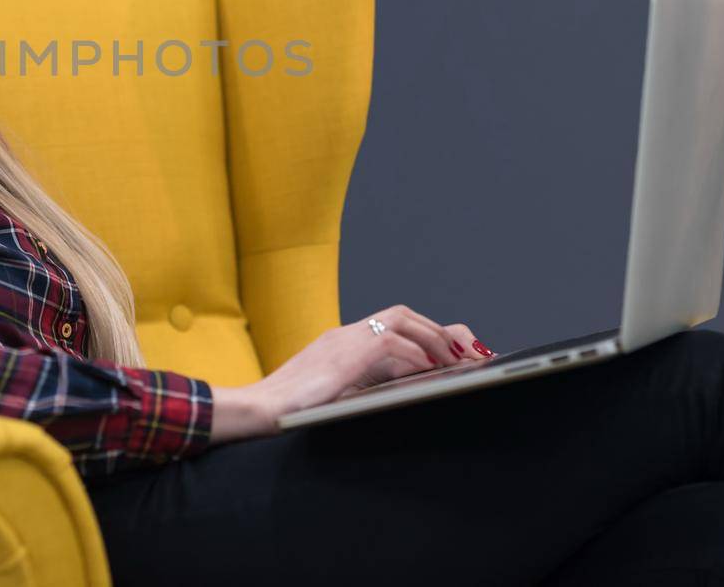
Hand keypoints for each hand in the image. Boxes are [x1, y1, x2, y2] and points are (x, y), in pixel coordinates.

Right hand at [252, 304, 492, 419]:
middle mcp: (343, 334)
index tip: (449, 350)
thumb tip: (391, 393)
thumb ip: (357, 387)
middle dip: (436, 329)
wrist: (259, 410)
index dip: (423, 334)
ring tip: (455, 357)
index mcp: (339, 343)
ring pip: (399, 318)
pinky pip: (389, 341)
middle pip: (399, 313)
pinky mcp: (344, 355)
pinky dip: (415, 352)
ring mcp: (342, 340)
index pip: (389, 324)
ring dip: (432, 336)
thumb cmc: (289, 411)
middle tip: (464, 350)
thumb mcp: (331, 396)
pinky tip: (430, 369)